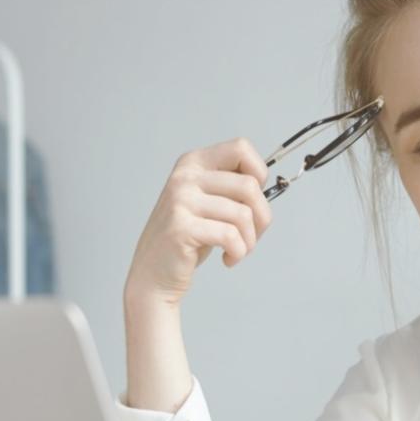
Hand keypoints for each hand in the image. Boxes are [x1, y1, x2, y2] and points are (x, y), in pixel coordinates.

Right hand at [124, 138, 273, 306]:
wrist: (154, 272)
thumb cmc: (189, 238)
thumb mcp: (208, 202)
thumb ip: (231, 186)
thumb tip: (265, 181)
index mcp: (193, 163)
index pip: (241, 148)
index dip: (259, 172)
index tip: (253, 199)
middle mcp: (185, 177)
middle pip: (249, 185)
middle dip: (262, 217)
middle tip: (251, 236)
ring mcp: (180, 201)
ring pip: (243, 214)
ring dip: (250, 240)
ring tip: (239, 251)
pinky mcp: (181, 228)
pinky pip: (230, 236)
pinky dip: (238, 252)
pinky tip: (228, 259)